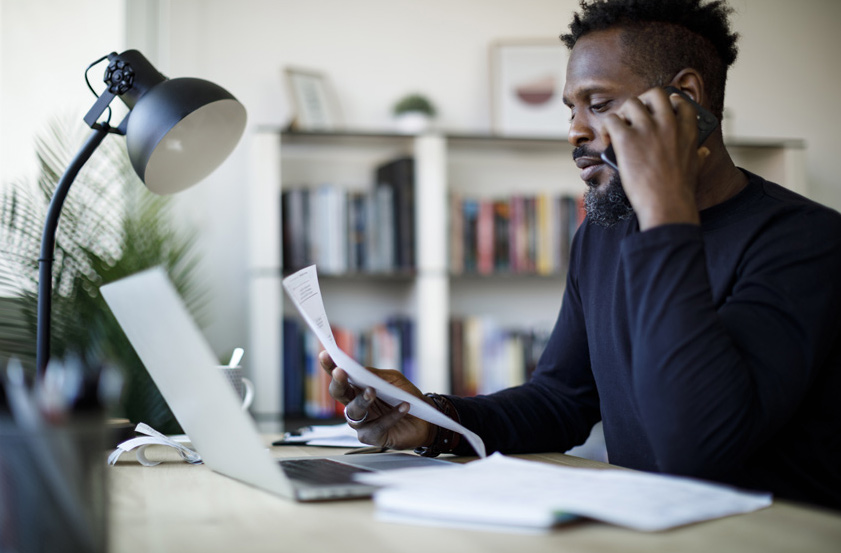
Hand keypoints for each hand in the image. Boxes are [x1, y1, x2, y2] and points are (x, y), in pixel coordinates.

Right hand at [319, 351, 436, 449]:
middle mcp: (354, 405)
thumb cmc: (405, 396)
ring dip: (362, 400)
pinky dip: (390, 416)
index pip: (340, 377)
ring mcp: (361, 423)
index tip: (325, 355)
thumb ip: (376, 375)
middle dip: (339, 383)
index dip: (329, 366)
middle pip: (339, 394)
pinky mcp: (371, 437)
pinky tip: (403, 407)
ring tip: (373, 391)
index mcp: (357, 389)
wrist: (424, 419)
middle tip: (341, 372)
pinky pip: (376, 427)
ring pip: (354, 412)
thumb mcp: (393, 380)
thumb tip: (360, 371)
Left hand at [602, 88, 710, 229]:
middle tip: (635, 117)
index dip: (669, 102)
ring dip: (624, 114)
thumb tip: (703, 151)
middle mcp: (668, 123)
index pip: (680, 102)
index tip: (661, 107)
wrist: (667, 204)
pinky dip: (607, 127)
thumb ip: (699, 155)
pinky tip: (608, 138)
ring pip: (631, 103)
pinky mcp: (626, 138)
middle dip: (643, 102)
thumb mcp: (696, 167)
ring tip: (620, 129)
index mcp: (687, 129)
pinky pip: (611, 119)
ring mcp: (647, 129)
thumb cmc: (680, 191)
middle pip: (654, 94)